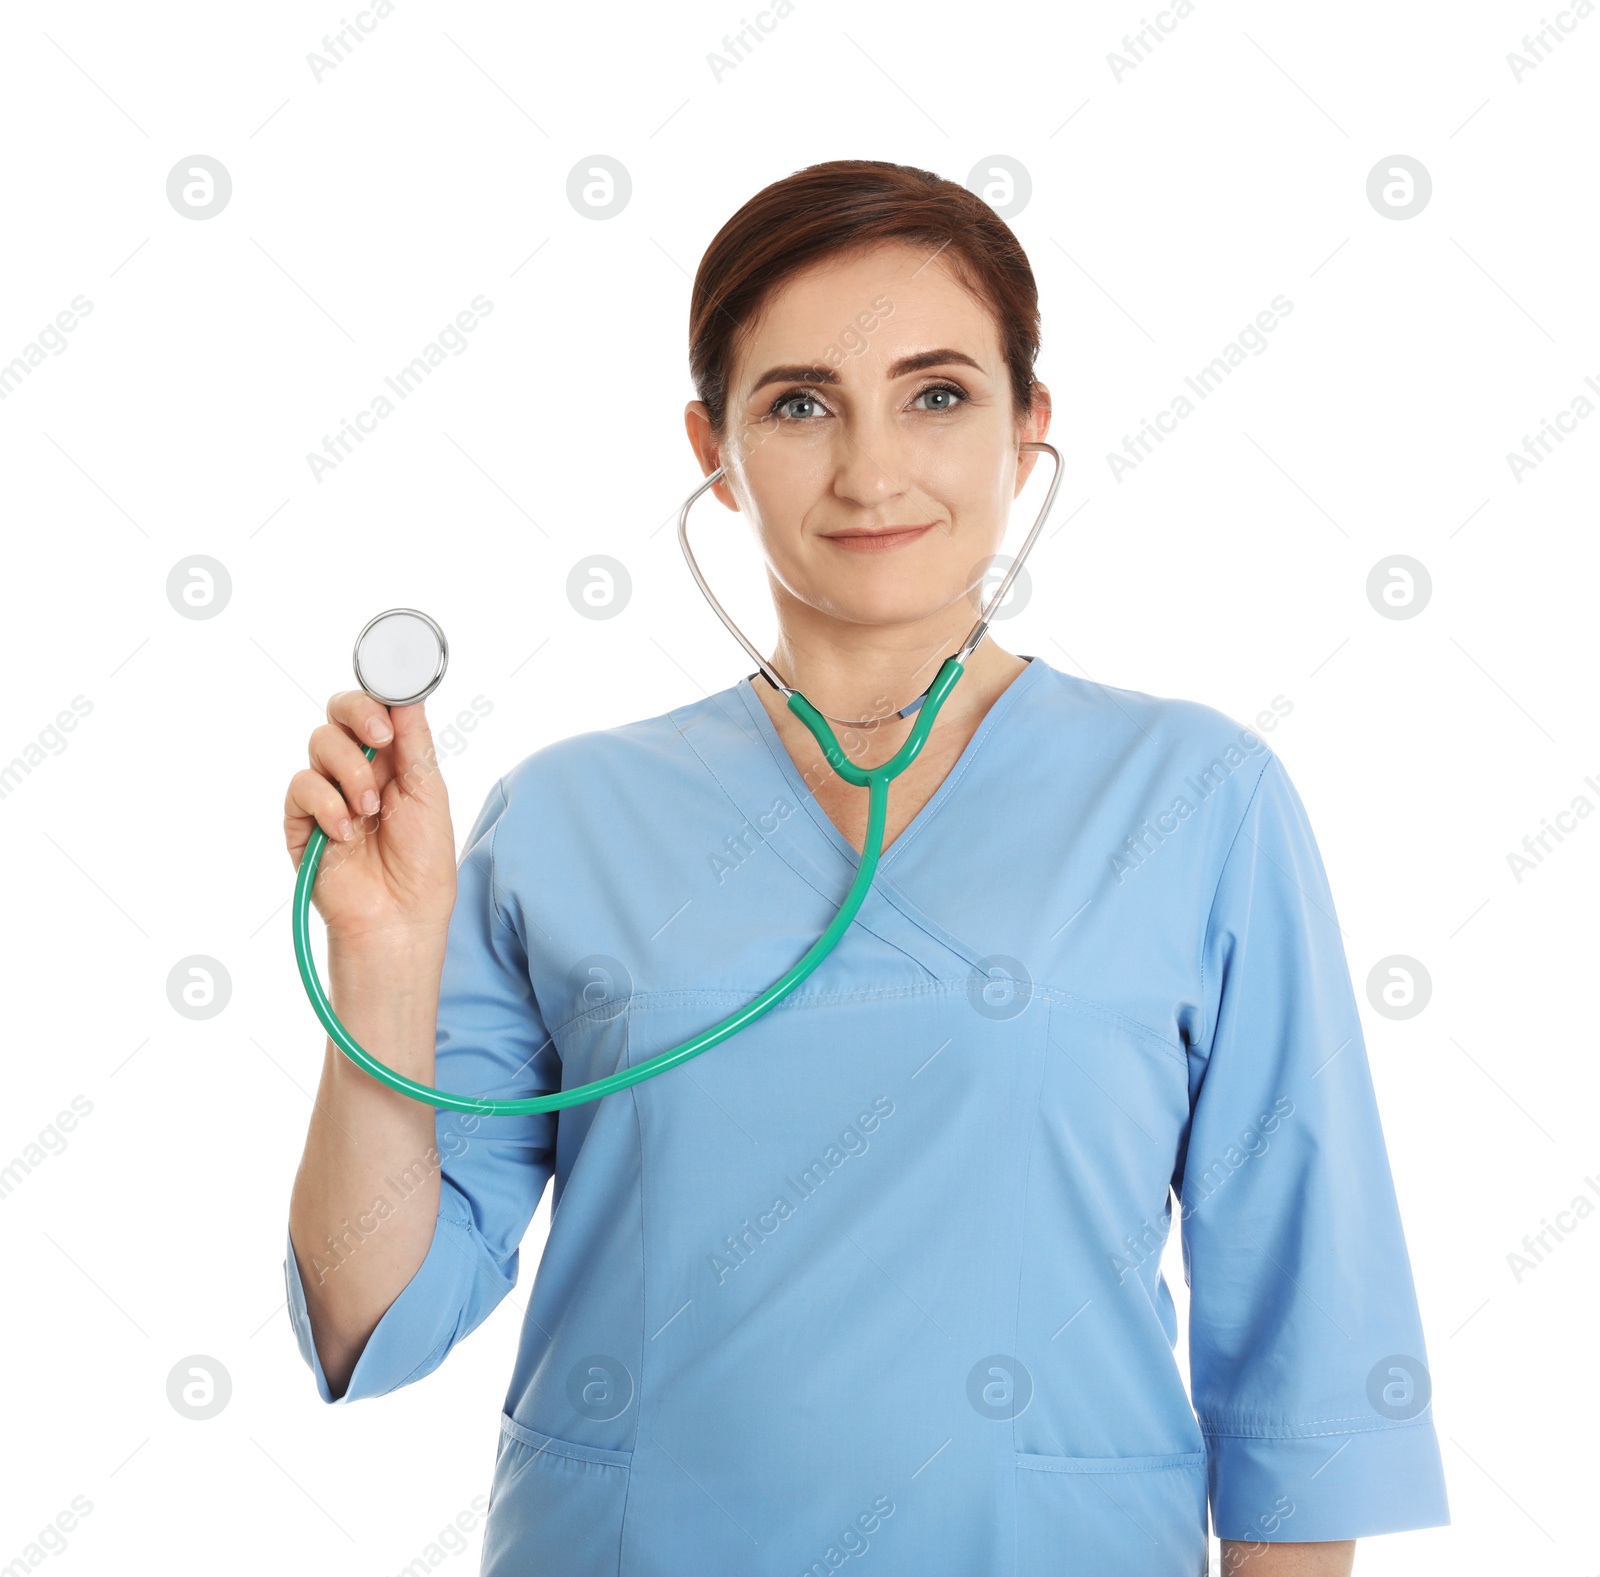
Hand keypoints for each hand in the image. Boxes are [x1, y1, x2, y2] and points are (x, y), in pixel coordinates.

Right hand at [283, 690, 456, 945]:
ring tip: (370, 810)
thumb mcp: (428, 794)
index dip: (378, 697)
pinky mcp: (301, 820)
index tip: (392, 704)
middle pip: (338, 713)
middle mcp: (357, 769)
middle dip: (359, 716)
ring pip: (319, 743)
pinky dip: (327, 804)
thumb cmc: (423, 862)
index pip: (374, 709)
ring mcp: (327, 792)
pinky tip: (347, 832)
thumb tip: (408, 695)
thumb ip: (415, 744)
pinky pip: (302, 786)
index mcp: (392, 759)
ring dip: (351, 772)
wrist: (400, 916)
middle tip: (382, 740)